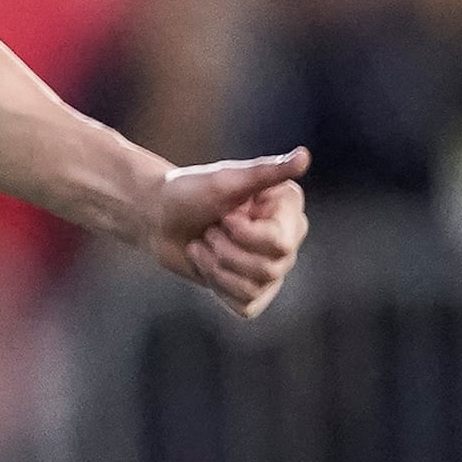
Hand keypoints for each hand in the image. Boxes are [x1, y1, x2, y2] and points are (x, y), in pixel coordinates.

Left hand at [149, 148, 310, 318]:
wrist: (157, 216)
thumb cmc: (189, 192)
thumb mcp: (225, 179)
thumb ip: (265, 172)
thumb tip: (304, 156)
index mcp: (287, 211)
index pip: (279, 244)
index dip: (244, 234)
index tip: (225, 214)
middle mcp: (287, 239)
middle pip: (269, 269)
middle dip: (226, 251)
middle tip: (210, 230)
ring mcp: (271, 267)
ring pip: (254, 288)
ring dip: (216, 267)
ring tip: (204, 245)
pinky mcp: (252, 289)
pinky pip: (244, 305)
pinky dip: (217, 286)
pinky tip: (207, 264)